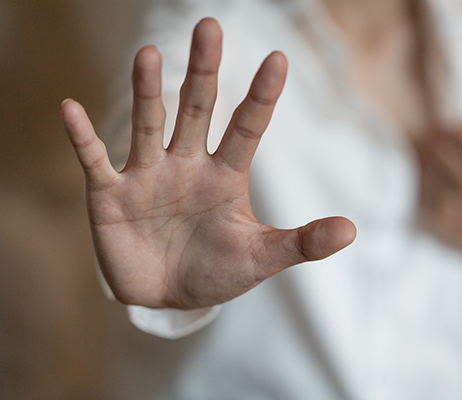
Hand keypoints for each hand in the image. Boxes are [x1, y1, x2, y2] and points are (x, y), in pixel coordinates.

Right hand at [61, 18, 355, 309]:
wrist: (168, 296)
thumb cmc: (217, 271)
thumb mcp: (261, 258)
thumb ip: (302, 243)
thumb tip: (352, 230)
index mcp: (225, 176)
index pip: (246, 127)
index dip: (261, 96)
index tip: (278, 59)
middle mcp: (186, 165)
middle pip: (197, 109)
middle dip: (203, 71)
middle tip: (210, 26)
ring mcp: (147, 176)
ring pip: (148, 124)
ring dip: (147, 92)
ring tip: (149, 54)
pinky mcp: (110, 195)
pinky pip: (95, 159)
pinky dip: (83, 137)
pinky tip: (71, 109)